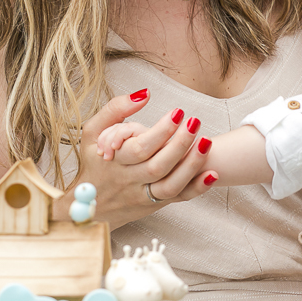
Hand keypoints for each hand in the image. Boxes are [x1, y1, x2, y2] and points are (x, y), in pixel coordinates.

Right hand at [74, 92, 214, 226]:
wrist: (89, 207)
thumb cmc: (93, 163)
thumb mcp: (92, 133)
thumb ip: (114, 109)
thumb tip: (144, 93)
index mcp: (114, 161)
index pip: (139, 147)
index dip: (160, 131)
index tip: (178, 112)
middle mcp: (129, 181)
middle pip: (157, 166)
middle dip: (179, 144)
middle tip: (195, 122)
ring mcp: (143, 195)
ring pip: (170, 185)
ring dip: (191, 166)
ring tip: (206, 142)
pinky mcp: (156, 204)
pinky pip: (179, 199)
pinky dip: (197, 188)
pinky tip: (212, 174)